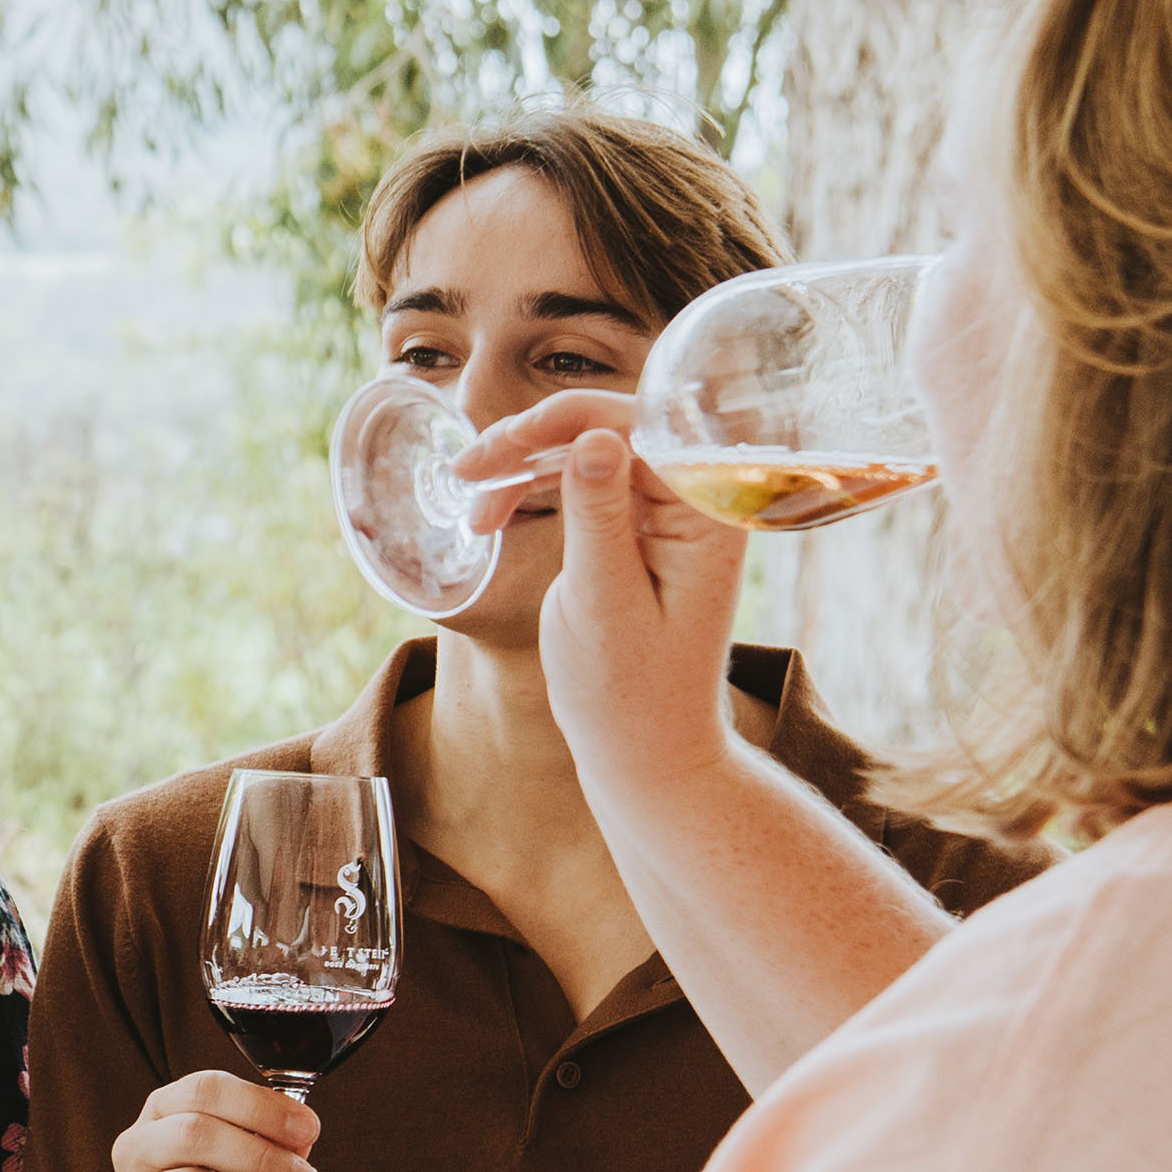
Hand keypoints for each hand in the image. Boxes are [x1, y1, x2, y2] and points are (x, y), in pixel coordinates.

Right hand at [471, 394, 751, 813]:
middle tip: (468, 467)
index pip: (636, 428)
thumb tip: (594, 436)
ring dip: (526, 463)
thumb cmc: (629, 691)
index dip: (562, 422)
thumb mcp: (603, 602)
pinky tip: (490, 516)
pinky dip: (536, 491)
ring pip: (590, 453)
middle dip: (533, 439)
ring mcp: (667, 516)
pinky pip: (586, 487)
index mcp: (703, 515)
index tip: (498, 447)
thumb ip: (599, 515)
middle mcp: (693, 503)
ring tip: (468, 489)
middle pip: (611, 430)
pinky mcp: (639, 533)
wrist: (646, 749)